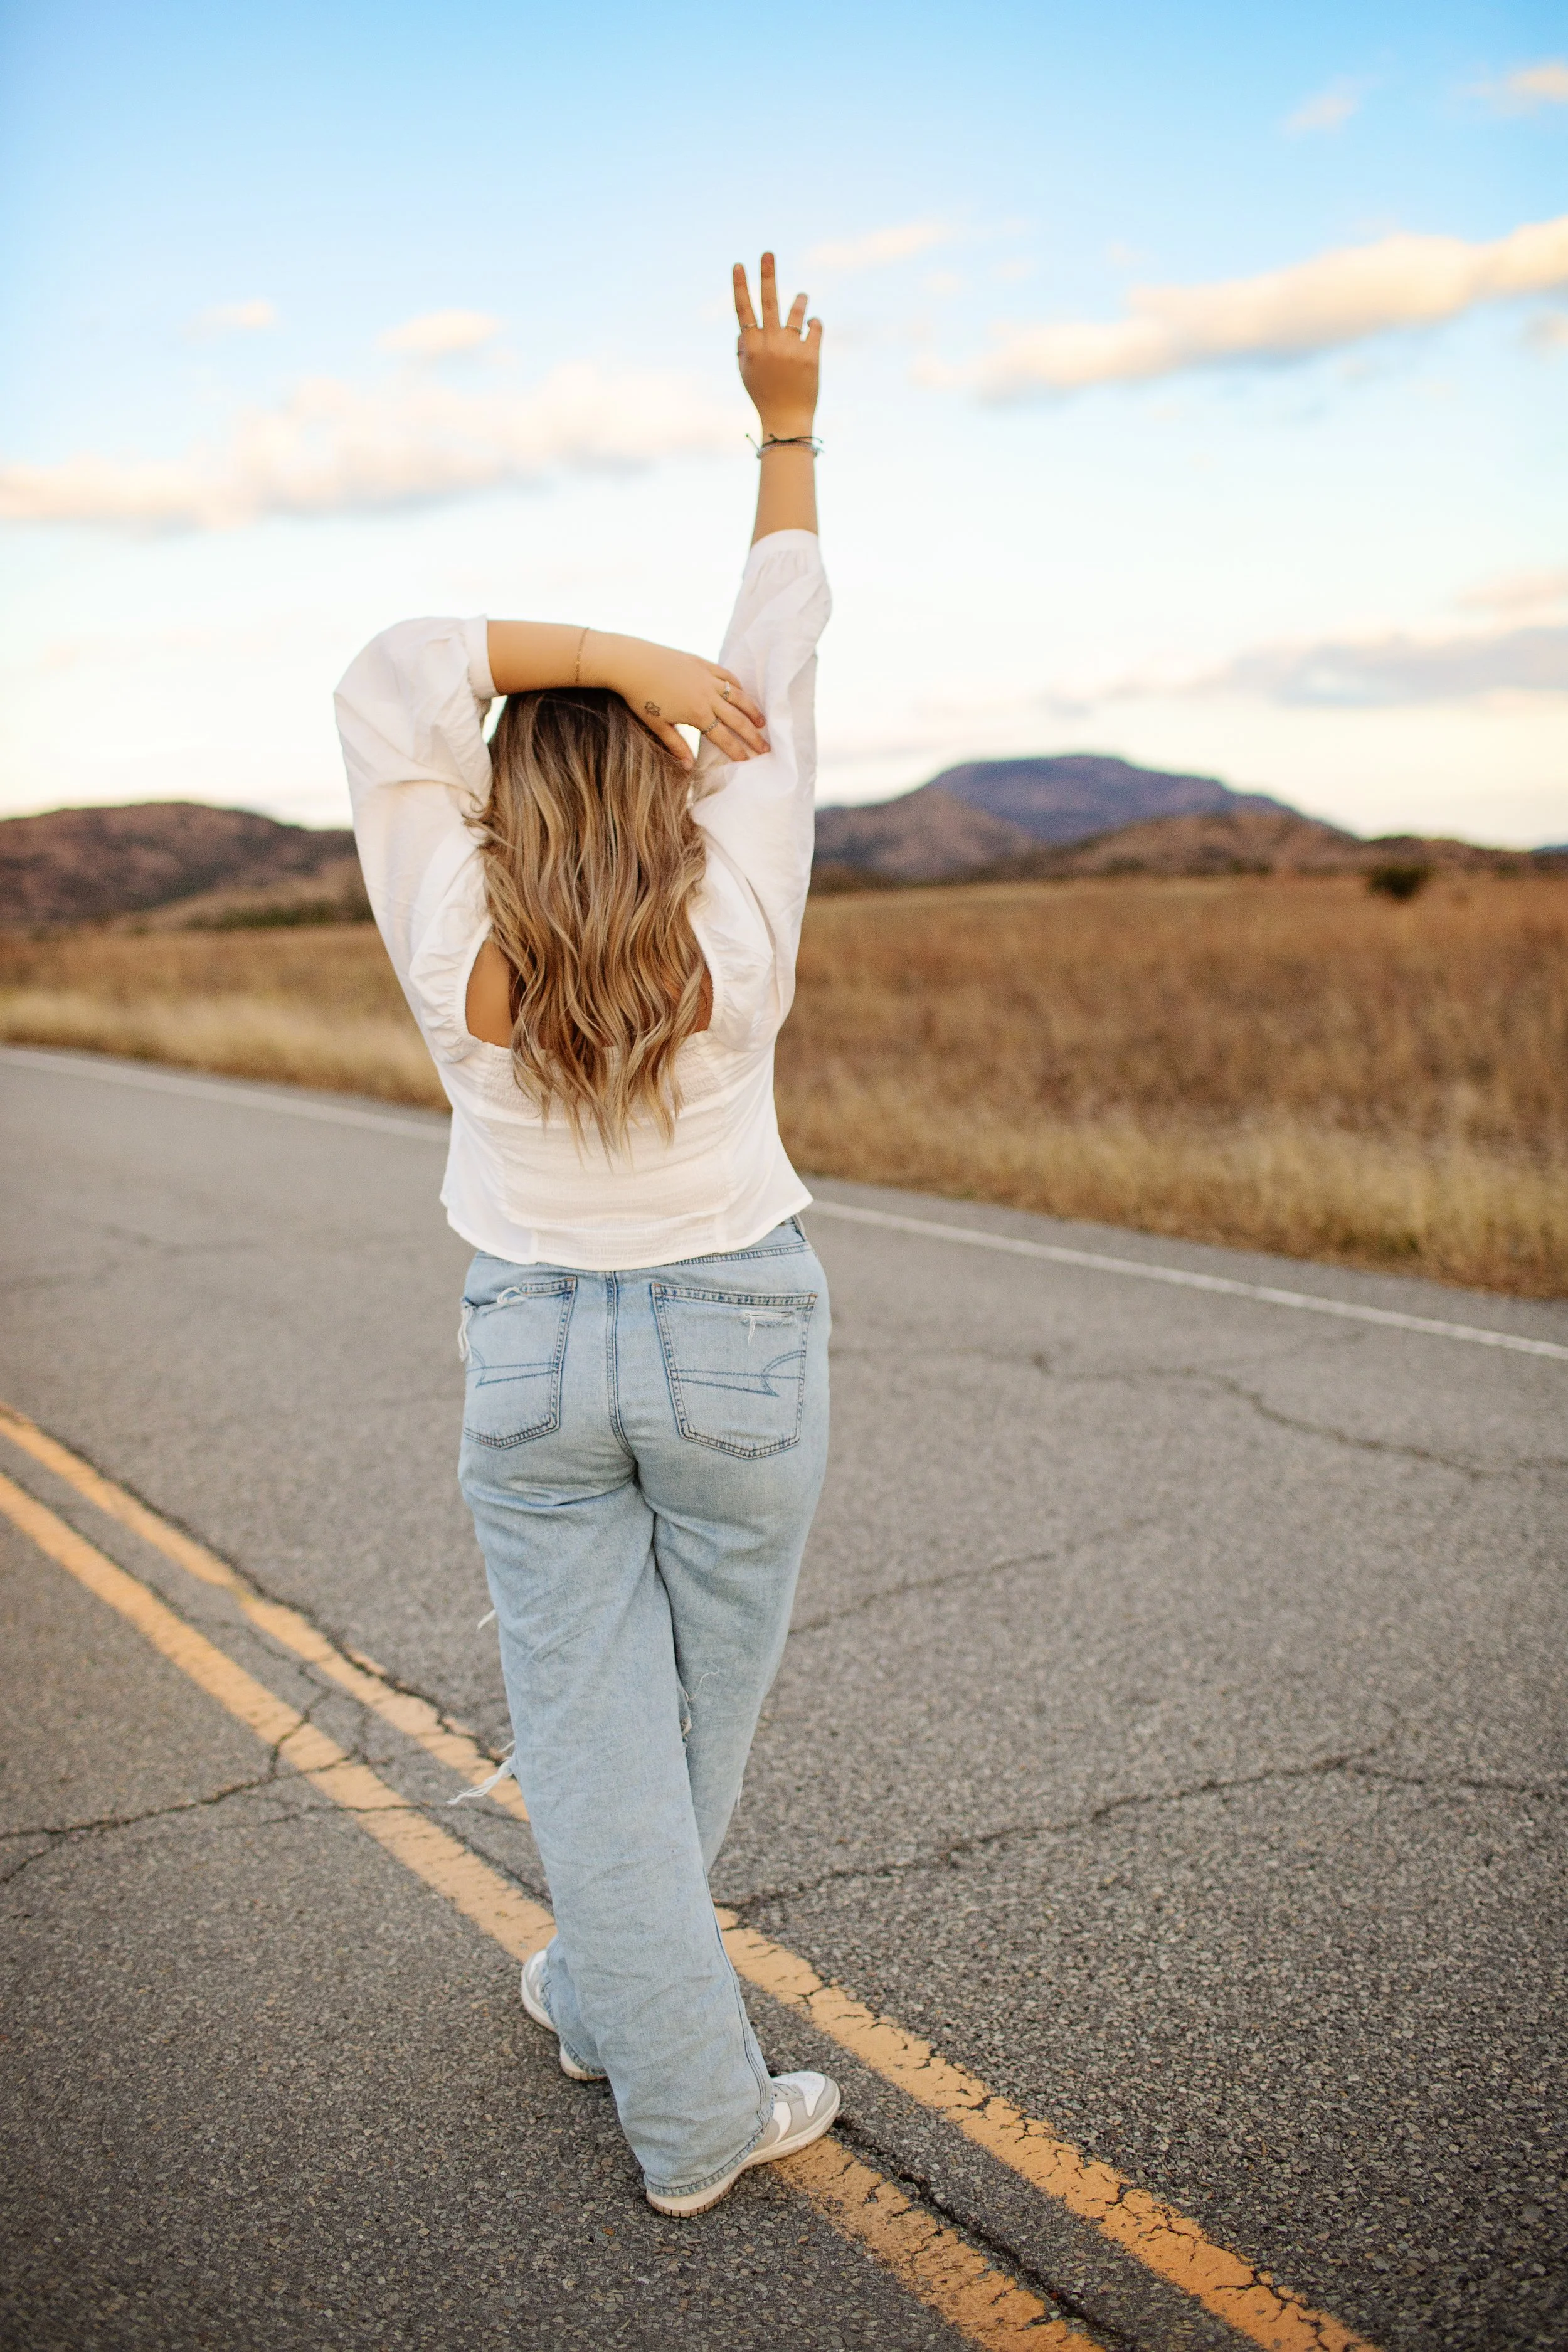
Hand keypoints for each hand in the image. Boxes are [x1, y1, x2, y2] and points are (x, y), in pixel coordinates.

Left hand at [588, 634, 766, 767]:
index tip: (749, 761)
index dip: (738, 751)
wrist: (632, 662)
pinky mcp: (702, 663)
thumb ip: (676, 745)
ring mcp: (707, 678)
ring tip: (761, 722)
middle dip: (753, 736)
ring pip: (738, 696)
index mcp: (697, 715)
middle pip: (737, 719)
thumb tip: (689, 767)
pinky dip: (737, 685)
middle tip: (765, 747)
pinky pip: (726, 675)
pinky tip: (742, 692)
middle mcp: (708, 696)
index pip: (724, 737)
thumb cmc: (640, 696)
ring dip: (752, 710)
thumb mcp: (657, 725)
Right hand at [734, 253, 820, 434]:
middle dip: (767, 274)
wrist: (787, 419)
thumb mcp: (746, 373)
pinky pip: (814, 326)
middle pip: (768, 301)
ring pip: (797, 311)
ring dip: (800, 301)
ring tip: (802, 297)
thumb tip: (743, 328)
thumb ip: (742, 348)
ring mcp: (791, 348)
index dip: (740, 286)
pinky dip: (814, 323)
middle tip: (768, 253)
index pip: (743, 310)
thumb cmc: (764, 395)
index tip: (739, 265)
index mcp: (751, 347)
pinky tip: (812, 326)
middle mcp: (770, 344)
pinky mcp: (811, 355)